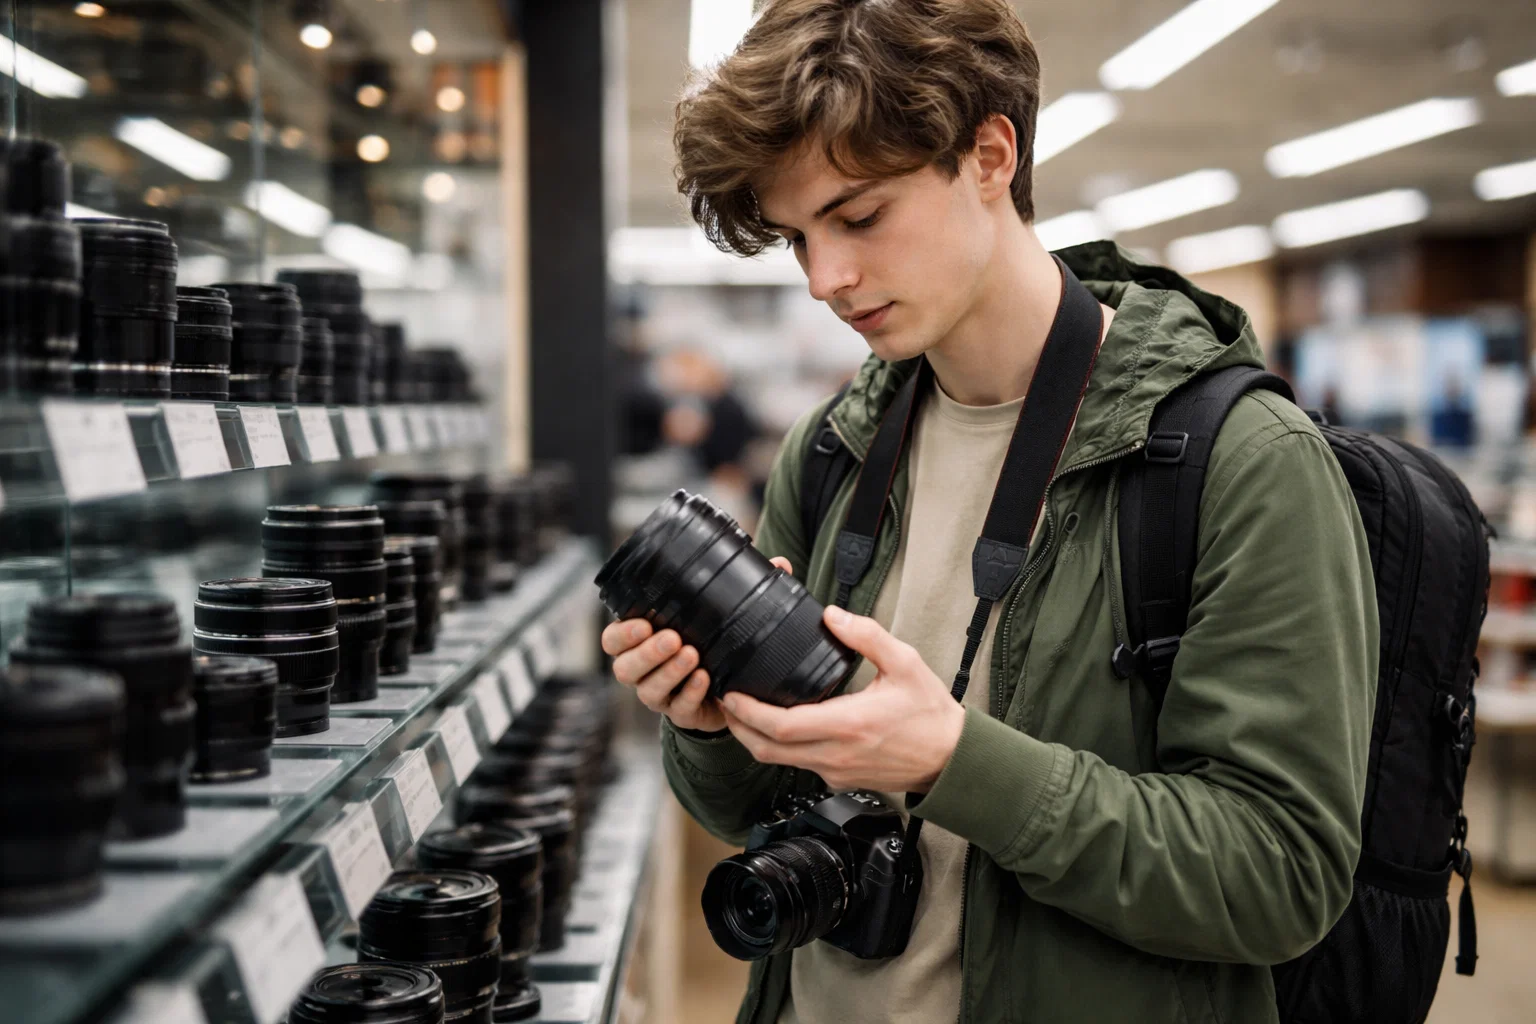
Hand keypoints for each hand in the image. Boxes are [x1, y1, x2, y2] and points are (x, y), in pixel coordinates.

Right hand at [602, 556, 794, 732]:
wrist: (728, 688)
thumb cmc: (714, 642)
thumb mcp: (720, 616)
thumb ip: (743, 589)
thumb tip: (780, 563)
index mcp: (642, 641)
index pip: (613, 640)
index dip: (622, 633)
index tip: (643, 623)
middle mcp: (642, 671)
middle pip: (624, 666)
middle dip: (646, 652)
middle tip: (672, 637)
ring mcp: (659, 694)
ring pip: (647, 689)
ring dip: (668, 672)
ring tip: (692, 655)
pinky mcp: (681, 714)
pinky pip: (679, 708)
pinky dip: (690, 692)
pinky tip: (704, 679)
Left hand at [719, 606, 964, 792]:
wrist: (951, 759)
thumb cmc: (931, 714)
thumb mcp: (905, 663)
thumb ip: (866, 636)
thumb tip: (832, 615)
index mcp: (848, 724)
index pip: (781, 725)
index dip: (747, 711)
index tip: (730, 692)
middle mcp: (836, 754)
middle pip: (767, 749)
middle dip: (737, 726)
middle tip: (724, 700)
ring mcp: (835, 772)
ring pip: (779, 760)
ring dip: (754, 737)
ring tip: (741, 711)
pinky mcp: (839, 780)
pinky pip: (798, 764)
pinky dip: (779, 746)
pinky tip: (777, 725)